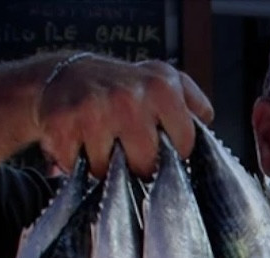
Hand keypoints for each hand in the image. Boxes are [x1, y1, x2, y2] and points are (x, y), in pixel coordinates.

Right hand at [35, 53, 214, 178]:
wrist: (66, 74)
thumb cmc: (124, 87)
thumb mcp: (165, 81)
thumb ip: (194, 104)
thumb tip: (206, 126)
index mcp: (162, 87)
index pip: (183, 145)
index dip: (173, 153)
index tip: (163, 146)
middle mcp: (129, 97)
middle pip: (145, 165)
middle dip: (138, 165)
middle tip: (129, 150)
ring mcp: (94, 110)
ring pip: (109, 171)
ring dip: (105, 167)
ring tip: (103, 144)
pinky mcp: (62, 124)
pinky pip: (77, 167)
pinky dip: (76, 162)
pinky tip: (79, 142)